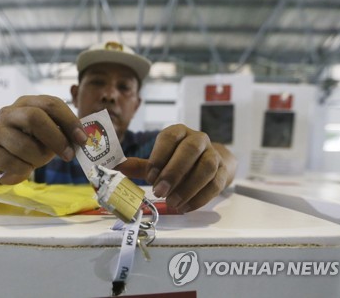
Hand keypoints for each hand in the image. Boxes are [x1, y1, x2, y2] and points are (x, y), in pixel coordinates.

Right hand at [0, 95, 86, 184]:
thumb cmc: (29, 144)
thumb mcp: (47, 135)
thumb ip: (62, 132)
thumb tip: (82, 139)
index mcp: (27, 103)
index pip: (51, 104)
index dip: (70, 121)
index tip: (82, 139)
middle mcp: (9, 112)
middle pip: (35, 118)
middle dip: (56, 139)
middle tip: (68, 156)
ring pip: (25, 146)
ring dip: (39, 159)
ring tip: (37, 161)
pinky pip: (13, 163)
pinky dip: (24, 170)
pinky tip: (23, 168)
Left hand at [116, 124, 236, 212]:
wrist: (211, 161)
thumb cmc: (178, 160)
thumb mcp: (159, 160)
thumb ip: (140, 166)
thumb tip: (115, 168)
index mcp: (178, 132)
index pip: (170, 137)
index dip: (159, 156)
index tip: (149, 176)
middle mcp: (198, 139)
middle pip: (190, 150)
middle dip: (174, 172)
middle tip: (159, 192)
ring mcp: (213, 154)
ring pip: (206, 167)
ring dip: (188, 187)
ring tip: (173, 203)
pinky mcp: (223, 172)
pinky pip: (215, 184)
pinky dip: (200, 198)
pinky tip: (185, 207)